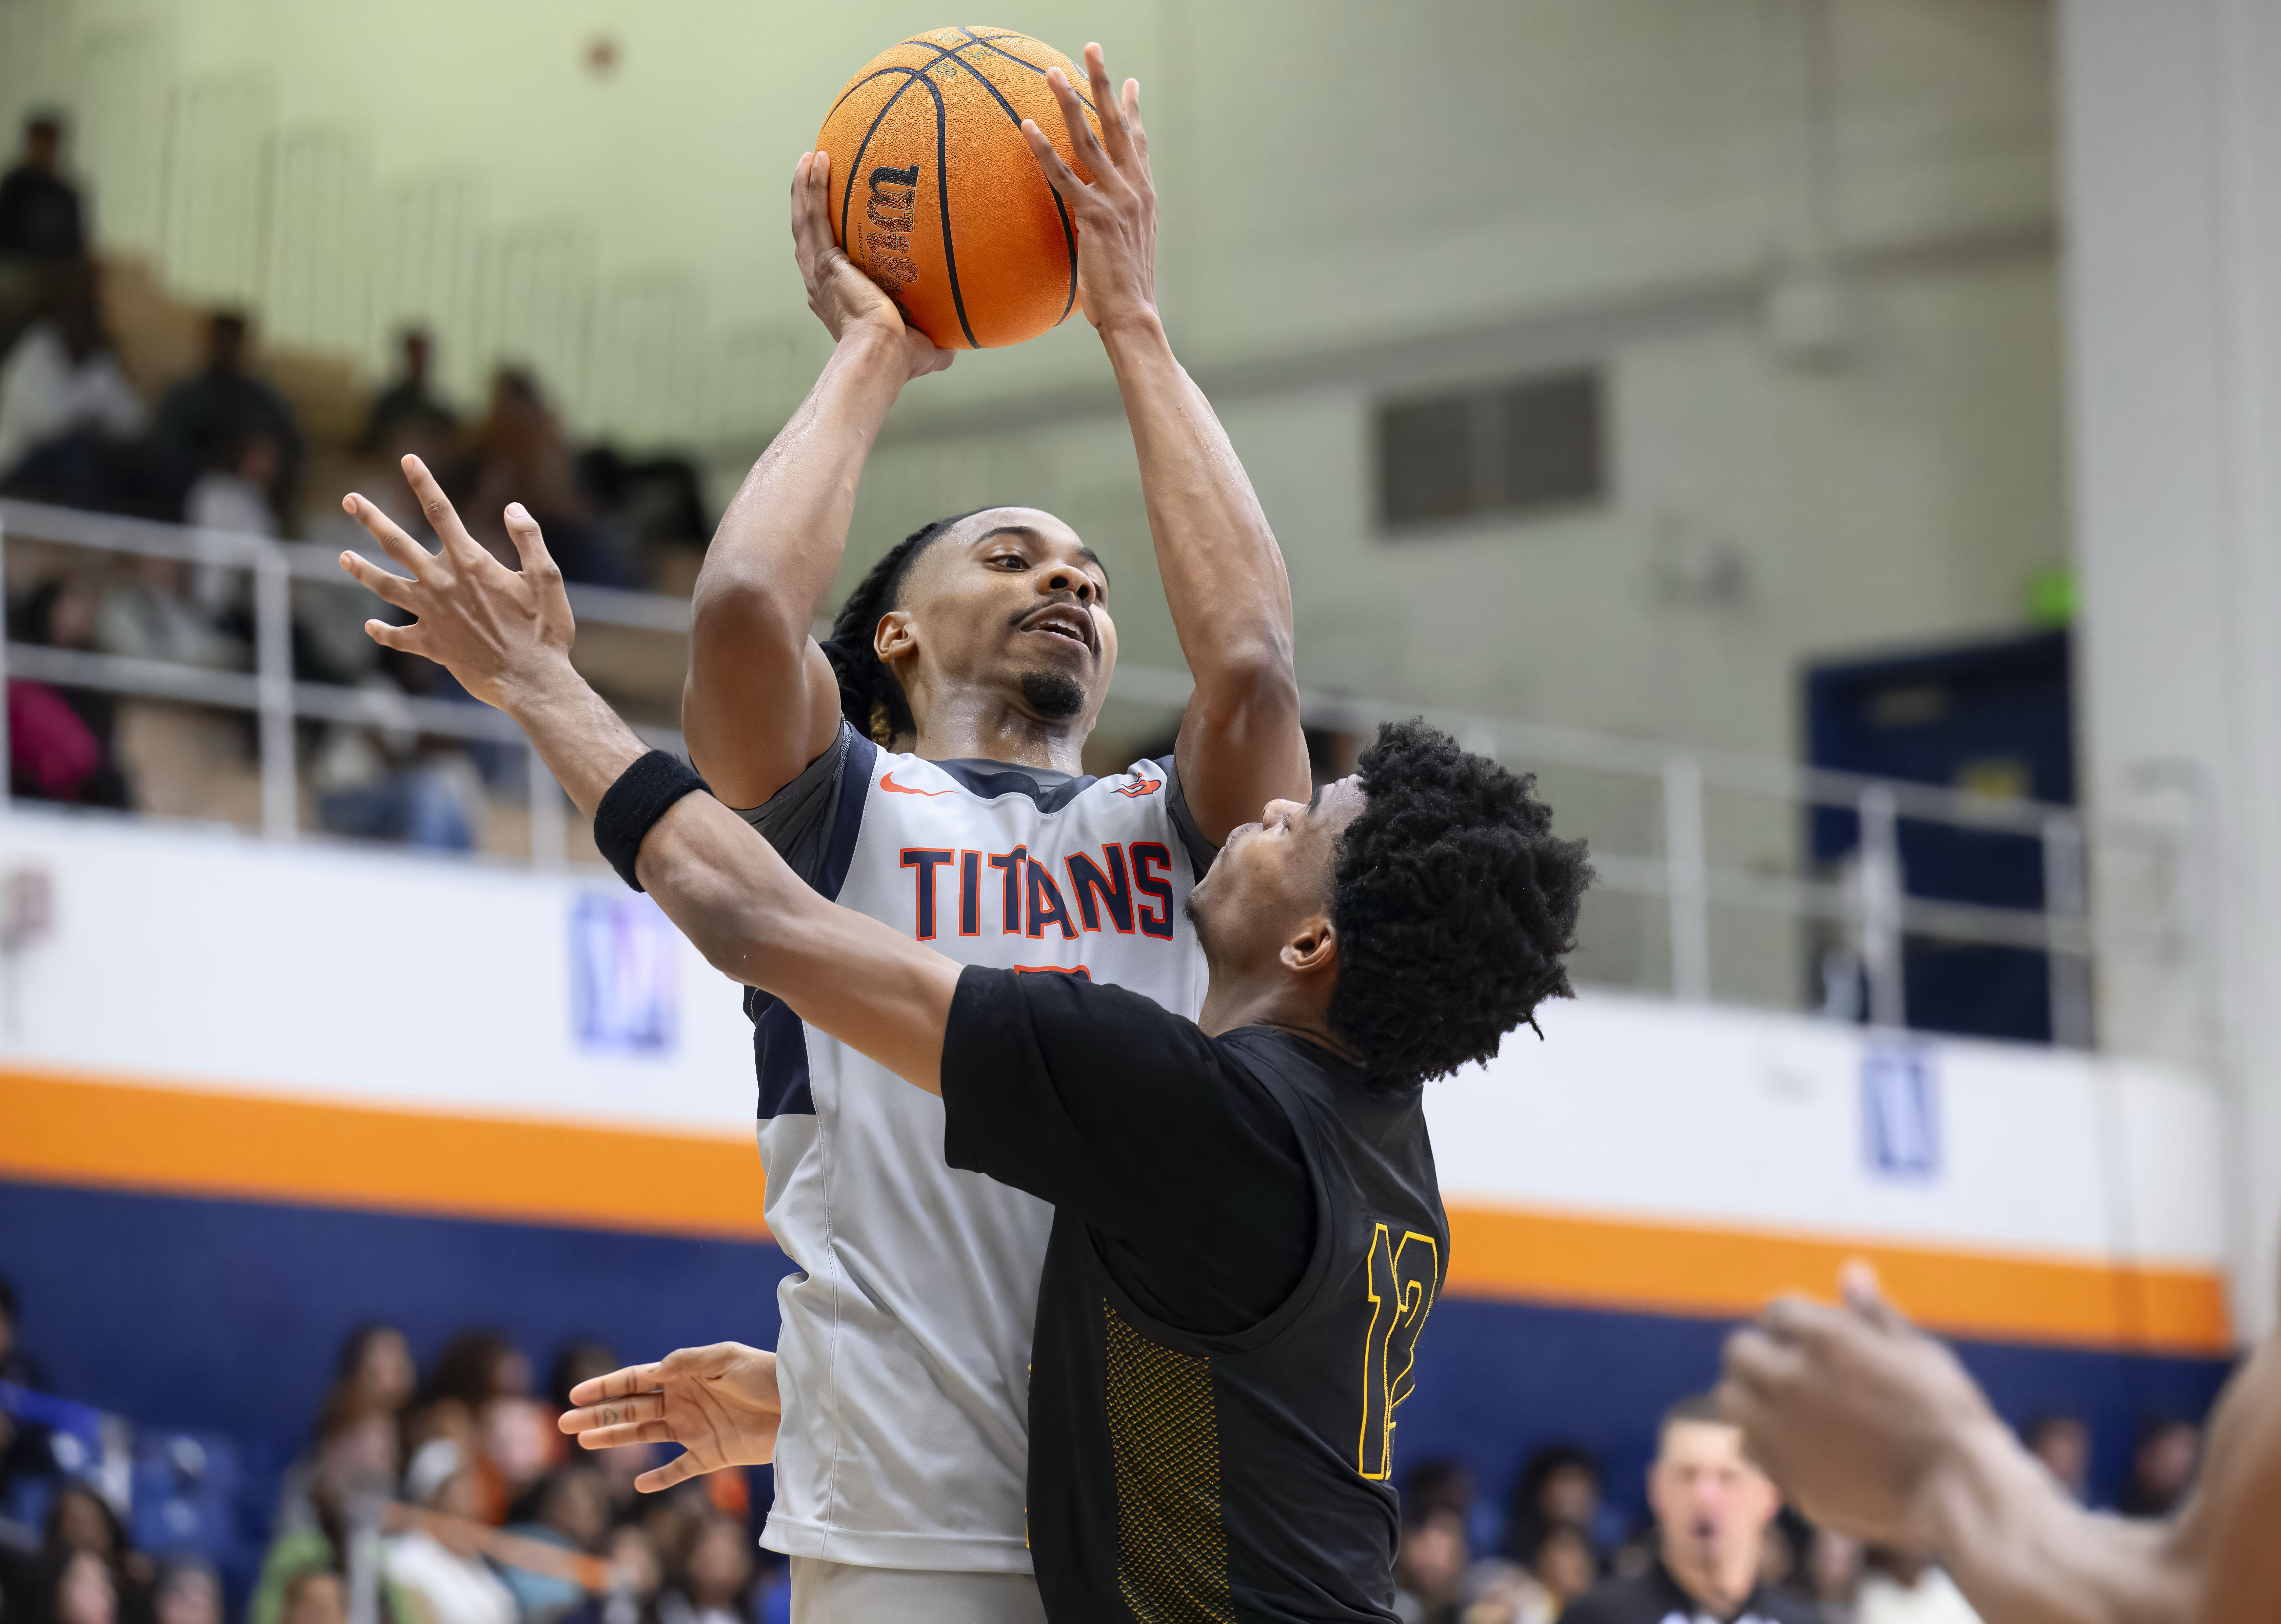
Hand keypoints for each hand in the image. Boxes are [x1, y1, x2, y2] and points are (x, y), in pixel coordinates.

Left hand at [337, 455, 574, 710]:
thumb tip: (513, 507)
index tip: (407, 460)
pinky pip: (399, 637)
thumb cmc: (545, 631)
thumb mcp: (548, 580)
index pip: (441, 512)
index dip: (423, 483)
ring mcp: (433, 616)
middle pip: (398, 544)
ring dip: (362, 571)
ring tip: (343, 557)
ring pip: (386, 587)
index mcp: (472, 564)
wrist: (531, 682)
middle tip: (349, 499)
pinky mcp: (431, 646)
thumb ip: (529, 540)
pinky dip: (383, 632)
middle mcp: (443, 584)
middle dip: (372, 519)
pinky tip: (370, 626)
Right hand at [557, 1342, 780, 1491]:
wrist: (800, 1406)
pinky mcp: (712, 1455)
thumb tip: (655, 1370)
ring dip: (615, 1438)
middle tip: (564, 1423)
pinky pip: (680, 1470)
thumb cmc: (766, 1375)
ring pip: (645, 1436)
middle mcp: (684, 1402)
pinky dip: (661, 1478)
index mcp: (685, 1375)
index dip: (606, 1387)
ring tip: (584, 1441)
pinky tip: (640, 1484)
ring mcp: (695, 1429)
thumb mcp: (727, 1358)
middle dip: (598, 1414)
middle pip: (632, 1409)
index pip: (636, 1380)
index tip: (575, 1393)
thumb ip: (689, 1362)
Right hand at [791, 150, 952, 380]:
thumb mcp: (920, 347)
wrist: (882, 354)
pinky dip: (811, 187)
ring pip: (805, 219)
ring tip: (810, 158)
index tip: (831, 218)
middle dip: (808, 203)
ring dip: (804, 187)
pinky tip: (817, 160)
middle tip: (813, 174)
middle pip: (809, 232)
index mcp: (837, 298)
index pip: (827, 260)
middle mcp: (821, 283)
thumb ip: (933, 341)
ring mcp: (818, 270)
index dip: (825, 238)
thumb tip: (953, 347)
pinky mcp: (823, 260)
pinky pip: (814, 215)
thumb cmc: (900, 358)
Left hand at [1021, 43, 1155, 333]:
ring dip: (1070, 102)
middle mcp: (1134, 189)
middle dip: (1104, 83)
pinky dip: (1043, 149)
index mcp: (1144, 195)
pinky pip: (1063, 176)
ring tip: (1052, 72)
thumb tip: (1099, 217)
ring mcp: (1116, 200)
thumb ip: (1116, 221)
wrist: (1132, 314)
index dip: (1133, 110)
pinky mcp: (1093, 216)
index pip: (1138, 143)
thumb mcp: (1126, 246)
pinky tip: (1026, 125)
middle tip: (1092, 48)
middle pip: (1118, 125)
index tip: (1130, 82)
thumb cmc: (1124, 289)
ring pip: (1090, 140)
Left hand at [1718, 1262, 1998, 1547]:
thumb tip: (1851, 1271)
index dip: (1793, 1322)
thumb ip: (1875, 1314)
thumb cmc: (1949, 1417)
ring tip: (1784, 1405)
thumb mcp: (1918, 1352)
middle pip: (1739, 1351)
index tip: (1811, 1336)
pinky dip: (1760, 1440)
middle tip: (1791, 1368)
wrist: (1961, 1493)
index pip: (1775, 1312)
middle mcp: (1793, 1383)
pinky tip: (1794, 1444)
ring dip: (1749, 1395)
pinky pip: (1747, 1448)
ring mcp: (1784, 1434)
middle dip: (1761, 1353)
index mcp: (1826, 1341)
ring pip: (1729, 1400)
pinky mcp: (1788, 1478)